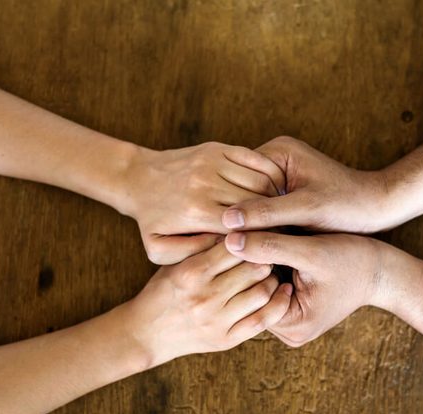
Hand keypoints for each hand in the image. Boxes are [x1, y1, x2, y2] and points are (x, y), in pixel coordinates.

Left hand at [118, 142, 285, 263]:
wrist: (137, 178)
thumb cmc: (152, 220)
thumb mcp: (160, 250)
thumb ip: (193, 256)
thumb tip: (227, 249)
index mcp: (196, 212)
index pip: (244, 229)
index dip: (263, 240)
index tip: (273, 249)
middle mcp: (205, 184)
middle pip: (259, 204)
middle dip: (275, 220)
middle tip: (285, 231)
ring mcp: (212, 162)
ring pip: (262, 181)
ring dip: (277, 197)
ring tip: (281, 213)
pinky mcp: (218, 148)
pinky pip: (258, 160)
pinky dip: (273, 175)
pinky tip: (275, 191)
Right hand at [124, 239, 292, 366]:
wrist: (146, 333)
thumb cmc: (163, 290)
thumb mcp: (175, 261)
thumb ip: (203, 245)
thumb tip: (239, 225)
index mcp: (191, 272)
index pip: (235, 246)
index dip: (251, 237)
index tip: (258, 232)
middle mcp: (204, 296)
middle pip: (253, 268)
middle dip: (266, 256)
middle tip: (271, 250)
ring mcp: (216, 320)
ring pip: (262, 292)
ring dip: (274, 279)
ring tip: (273, 271)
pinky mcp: (225, 339)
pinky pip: (263, 321)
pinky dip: (279, 304)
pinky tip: (284, 292)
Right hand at [221, 136, 390, 233]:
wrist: (378, 209)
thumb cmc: (349, 206)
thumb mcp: (306, 210)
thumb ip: (267, 214)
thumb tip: (226, 221)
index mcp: (278, 151)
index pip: (235, 177)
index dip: (226, 205)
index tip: (217, 234)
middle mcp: (274, 159)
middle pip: (239, 190)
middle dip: (235, 216)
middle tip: (222, 247)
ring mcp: (279, 177)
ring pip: (249, 203)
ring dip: (246, 223)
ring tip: (234, 250)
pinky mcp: (285, 194)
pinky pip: (262, 211)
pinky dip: (259, 227)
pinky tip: (252, 248)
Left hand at [223, 231, 390, 346]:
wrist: (382, 270)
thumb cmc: (354, 260)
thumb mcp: (312, 252)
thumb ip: (272, 246)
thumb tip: (230, 241)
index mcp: (291, 327)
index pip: (248, 295)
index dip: (240, 263)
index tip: (237, 234)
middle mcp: (286, 330)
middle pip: (250, 293)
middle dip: (245, 263)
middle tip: (236, 230)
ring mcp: (287, 320)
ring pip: (256, 287)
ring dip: (253, 261)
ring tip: (250, 232)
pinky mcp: (289, 306)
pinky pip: (267, 284)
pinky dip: (264, 263)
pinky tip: (263, 240)